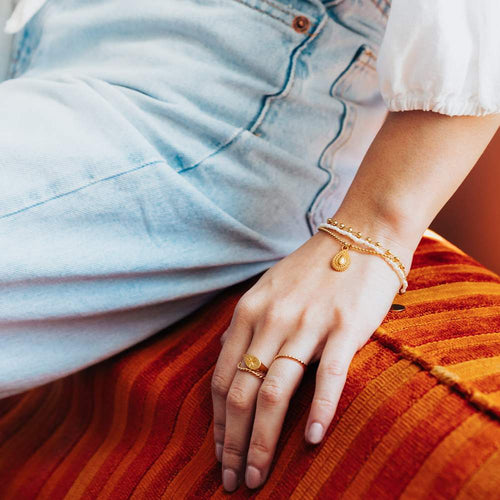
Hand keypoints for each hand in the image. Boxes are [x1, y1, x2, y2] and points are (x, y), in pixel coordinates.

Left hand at [211, 228, 413, 491]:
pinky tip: (310, 440)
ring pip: (275, 392)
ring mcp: (307, 323)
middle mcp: (271, 320)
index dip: (216, 423)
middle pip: (240, 393)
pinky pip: (328, 375)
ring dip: (263, 440)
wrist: (360, 236)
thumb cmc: (312, 268)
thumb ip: (244, 323)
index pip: (220, 379)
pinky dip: (319, 410)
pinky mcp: (345, 327)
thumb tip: (223, 355)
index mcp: (248, 313)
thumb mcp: (266, 288)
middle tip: (235, 482)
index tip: (219, 455)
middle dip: (233, 443)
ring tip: (259, 475)